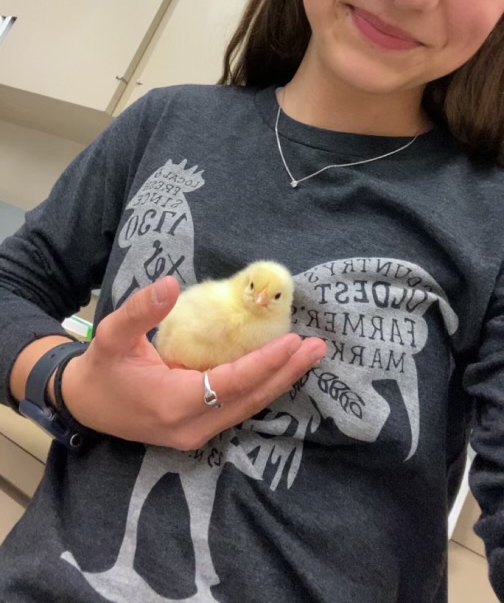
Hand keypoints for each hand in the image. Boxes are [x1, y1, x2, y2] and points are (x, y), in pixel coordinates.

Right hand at [61, 277, 326, 449]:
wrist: (84, 405)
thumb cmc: (101, 368)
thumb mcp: (112, 335)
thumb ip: (141, 310)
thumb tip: (171, 283)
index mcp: (174, 404)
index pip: (231, 384)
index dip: (264, 364)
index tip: (292, 342)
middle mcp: (192, 427)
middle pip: (250, 399)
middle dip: (286, 373)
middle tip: (318, 347)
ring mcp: (197, 434)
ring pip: (248, 407)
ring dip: (279, 380)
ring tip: (309, 355)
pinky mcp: (199, 430)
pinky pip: (238, 408)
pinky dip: (262, 387)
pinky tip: (281, 368)